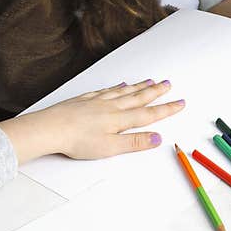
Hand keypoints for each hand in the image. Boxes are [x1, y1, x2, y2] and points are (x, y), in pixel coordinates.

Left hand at [0, 80, 185, 163]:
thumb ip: (134, 143)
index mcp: (120, 120)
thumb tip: (156, 138)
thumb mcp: (110, 148)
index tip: (180, 103)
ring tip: (151, 82)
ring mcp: (98, 101)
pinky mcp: (85, 100)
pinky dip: (117, 87)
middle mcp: (111, 107)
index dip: (166, 109)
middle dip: (156, 93)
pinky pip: (106, 90)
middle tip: (169, 85)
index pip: (148, 114)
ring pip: (124, 92)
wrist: (50, 128)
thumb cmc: (77, 140)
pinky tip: (120, 84)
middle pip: (138, 98)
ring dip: (139, 87)